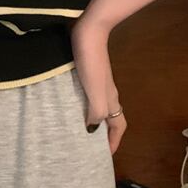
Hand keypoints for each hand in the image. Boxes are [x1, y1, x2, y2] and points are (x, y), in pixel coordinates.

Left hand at [70, 16, 126, 155]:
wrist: (89, 32)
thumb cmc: (92, 62)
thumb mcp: (95, 90)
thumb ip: (96, 111)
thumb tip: (92, 130)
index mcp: (111, 98)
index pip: (119, 125)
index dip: (114, 141)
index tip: (106, 155)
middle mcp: (107, 92)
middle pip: (109, 117)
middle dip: (103, 133)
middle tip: (89, 146)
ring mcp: (97, 81)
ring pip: (98, 106)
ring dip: (91, 119)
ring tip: (77, 129)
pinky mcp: (86, 72)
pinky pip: (87, 95)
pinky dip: (81, 104)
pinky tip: (68, 104)